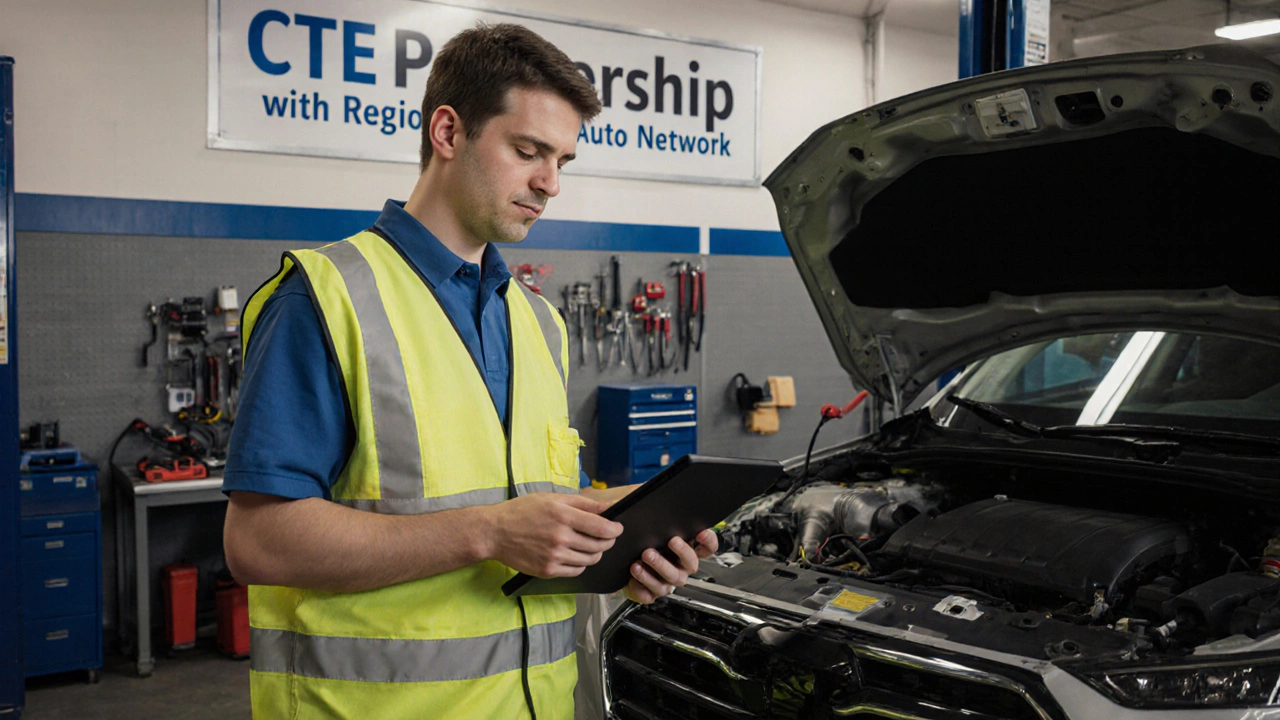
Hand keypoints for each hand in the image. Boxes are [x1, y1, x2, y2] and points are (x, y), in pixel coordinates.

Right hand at [485, 493, 622, 577]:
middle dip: (608, 541)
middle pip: (599, 545)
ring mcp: (554, 556)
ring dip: (596, 553)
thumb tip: (608, 508)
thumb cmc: (522, 511)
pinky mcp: (548, 570)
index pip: (602, 527)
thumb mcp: (552, 498)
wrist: (494, 532)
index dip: (615, 529)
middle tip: (606, 536)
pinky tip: (575, 554)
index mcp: (563, 515)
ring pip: (590, 559)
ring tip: (590, 545)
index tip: (618, 528)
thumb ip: (582, 503)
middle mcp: (560, 537)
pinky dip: (581, 563)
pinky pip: (576, 570)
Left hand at [624, 528, 718, 603]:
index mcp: (687, 552)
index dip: (708, 542)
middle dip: (682, 552)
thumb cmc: (645, 543)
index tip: (701, 533)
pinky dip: (643, 583)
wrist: (626, 565)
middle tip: (671, 541)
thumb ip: (664, 519)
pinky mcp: (651, 593)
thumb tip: (663, 503)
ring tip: (644, 556)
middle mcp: (681, 568)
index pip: (708, 549)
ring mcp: (667, 582)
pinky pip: (651, 593)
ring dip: (659, 566)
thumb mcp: (655, 529)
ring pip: (671, 579)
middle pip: (691, 564)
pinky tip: (635, 572)